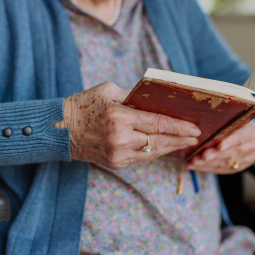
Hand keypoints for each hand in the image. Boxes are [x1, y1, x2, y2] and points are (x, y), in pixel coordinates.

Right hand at [53, 82, 200, 169]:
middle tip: (196, 135)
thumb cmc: (83, 104)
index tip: (195, 127)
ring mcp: (118, 154)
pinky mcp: (115, 163)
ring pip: (153, 152)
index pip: (158, 123)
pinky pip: (142, 158)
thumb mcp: (108, 90)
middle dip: (180, 138)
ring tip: (185, 141)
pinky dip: (155, 152)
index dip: (180, 126)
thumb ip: (134, 96)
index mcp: (120, 117)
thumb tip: (157, 101)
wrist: (58, 129)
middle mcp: (120, 139)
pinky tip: (165, 146)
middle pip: (160, 140)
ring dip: (170, 147)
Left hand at [186, 121, 254, 173]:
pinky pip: (222, 169)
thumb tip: (204, 124)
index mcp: (253, 132)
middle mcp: (252, 147)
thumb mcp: (233, 117)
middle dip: (215, 156)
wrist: (244, 131)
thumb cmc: (234, 120)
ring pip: (226, 163)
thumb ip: (224, 121)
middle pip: (233, 153)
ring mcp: (247, 159)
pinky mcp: (238, 167)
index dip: (230, 142)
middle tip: (201, 157)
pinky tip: (195, 166)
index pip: (241, 138)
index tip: (219, 147)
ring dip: (208, 164)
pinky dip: (207, 168)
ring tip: (194, 161)